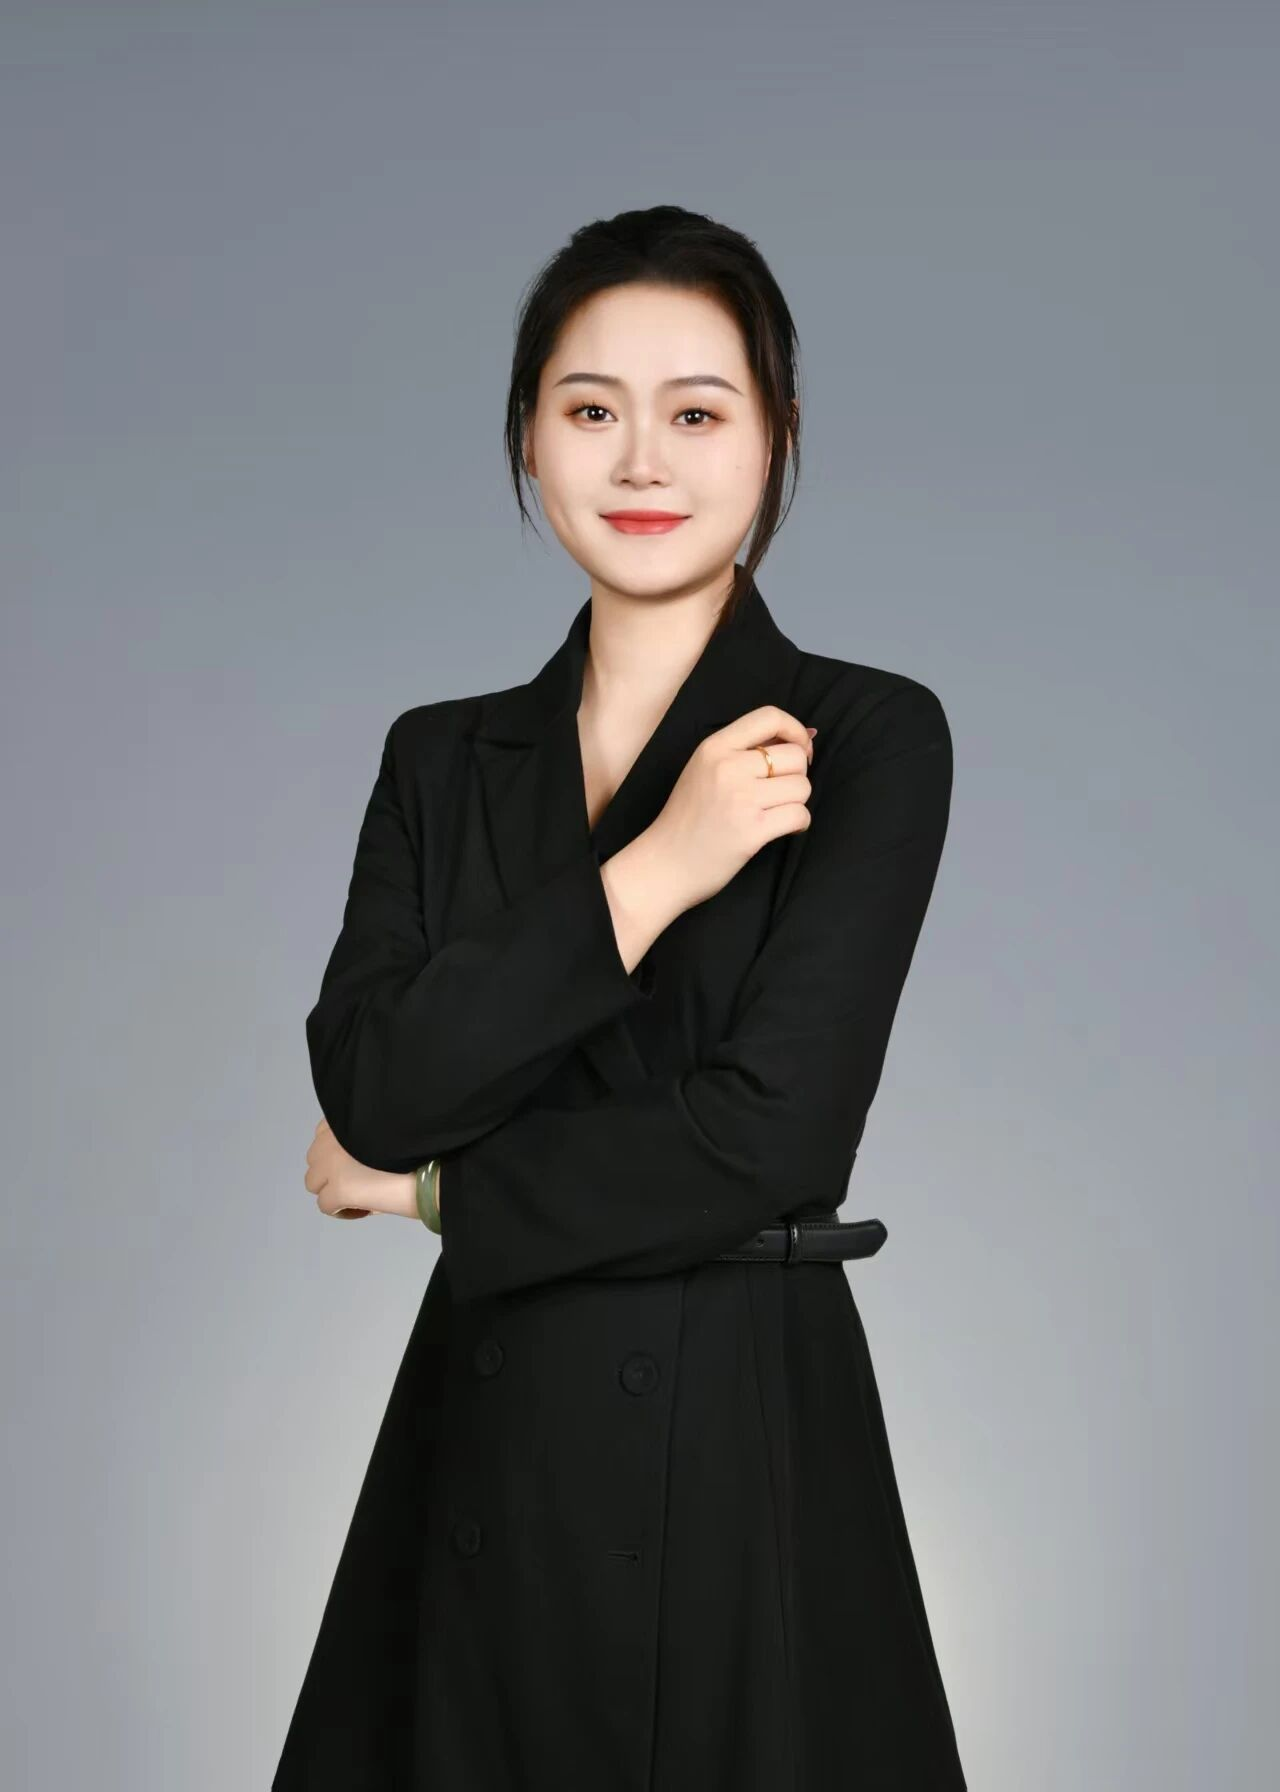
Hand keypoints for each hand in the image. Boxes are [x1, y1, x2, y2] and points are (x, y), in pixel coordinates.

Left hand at [304, 1118, 416, 1219]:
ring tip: (362, 1195)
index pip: (324, 1134)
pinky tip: (365, 1208)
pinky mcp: (340, 1189)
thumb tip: (355, 1165)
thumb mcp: (388, 1135)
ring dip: (333, 1189)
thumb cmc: (424, 1152)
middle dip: (333, 1172)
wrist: (437, 1169)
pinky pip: (326, 1206)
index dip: (339, 1153)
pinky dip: (342, 1210)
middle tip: (362, 1181)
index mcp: (349, 1118)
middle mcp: (334, 1137)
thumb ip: (364, 1142)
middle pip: (315, 1160)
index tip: (359, 1164)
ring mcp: (333, 1164)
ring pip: (314, 1183)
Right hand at [646, 706, 815, 912]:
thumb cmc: (688, 818)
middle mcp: (727, 768)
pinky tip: (784, 828)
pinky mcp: (752, 830)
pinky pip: (800, 815)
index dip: (794, 730)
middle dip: (797, 775)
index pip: (769, 717)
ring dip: (797, 802)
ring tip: (777, 812)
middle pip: (795, 757)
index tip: (799, 749)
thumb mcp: (705, 770)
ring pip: (802, 787)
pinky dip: (799, 823)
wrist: (665, 863)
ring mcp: (740, 799)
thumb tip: (807, 736)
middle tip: (780, 792)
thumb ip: (747, 751)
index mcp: (714, 747)